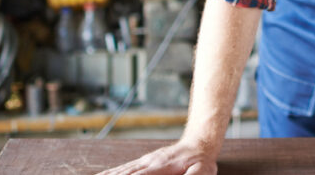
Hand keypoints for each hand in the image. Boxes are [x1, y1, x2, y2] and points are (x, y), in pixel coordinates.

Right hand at [95, 140, 216, 174]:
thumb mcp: (202, 171)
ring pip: (122, 170)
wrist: (200, 142)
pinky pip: (125, 167)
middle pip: (125, 173)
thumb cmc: (202, 160)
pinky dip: (111, 172)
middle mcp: (149, 162)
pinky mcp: (145, 161)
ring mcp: (146, 161)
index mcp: (161, 167)